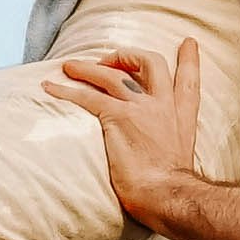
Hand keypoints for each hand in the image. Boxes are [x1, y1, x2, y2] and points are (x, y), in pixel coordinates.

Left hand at [50, 40, 215, 232]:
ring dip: (88, 68)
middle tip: (108, 60)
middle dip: (127, 55)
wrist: (167, 195)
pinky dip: (66, 90)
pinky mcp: (118, 117)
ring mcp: (141, 108)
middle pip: (151, 62)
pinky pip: (87, 96)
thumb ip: (170, 148)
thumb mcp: (181, 161)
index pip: (190, 82)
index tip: (187, 43)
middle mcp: (163, 106)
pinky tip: (50, 88)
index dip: (189, 60)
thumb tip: (158, 159)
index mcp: (181, 119)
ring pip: (112, 75)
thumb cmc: (171, 190)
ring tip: (68, 66)